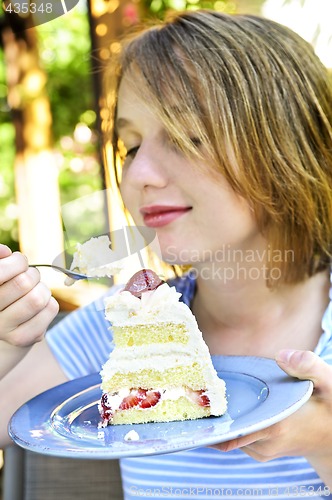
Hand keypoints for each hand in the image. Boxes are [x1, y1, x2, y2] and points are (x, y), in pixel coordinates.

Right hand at [0, 244, 58, 346]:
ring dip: (43, 288)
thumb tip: (4, 251)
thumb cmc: (3, 287)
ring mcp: (4, 330)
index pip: (1, 272)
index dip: (17, 261)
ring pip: (38, 298)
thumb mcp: (1, 272)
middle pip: (23, 283)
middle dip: (32, 274)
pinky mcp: (22, 338)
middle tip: (29, 277)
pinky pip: (50, 309)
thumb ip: (0, 259)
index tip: (19, 262)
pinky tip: (40, 306)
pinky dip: (50, 301)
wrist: (6, 323)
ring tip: (36, 291)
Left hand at [211, 350, 331, 486]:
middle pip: (225, 430)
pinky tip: (221, 404)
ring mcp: (261, 451)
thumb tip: (282, 355)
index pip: (234, 427)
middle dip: (210, 412)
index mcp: (276, 426)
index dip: (214, 414)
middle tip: (192, 390)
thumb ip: (309, 366)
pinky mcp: (258, 451)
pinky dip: (226, 422)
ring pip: (228, 435)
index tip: (198, 398)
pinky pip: (235, 437)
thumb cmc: (330, 409)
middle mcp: (265, 443)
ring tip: (203, 394)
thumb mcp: (329, 384)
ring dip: (217, 417)